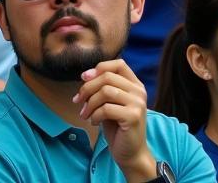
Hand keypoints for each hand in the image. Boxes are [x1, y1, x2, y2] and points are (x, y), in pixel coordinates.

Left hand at [74, 60, 156, 182]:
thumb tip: (85, 75)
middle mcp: (139, 91)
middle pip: (107, 77)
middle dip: (87, 88)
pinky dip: (95, 115)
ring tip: (85, 113)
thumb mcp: (109, 102)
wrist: (131, 153)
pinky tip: (94, 122)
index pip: (118, 64)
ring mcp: (138, 104)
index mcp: (135, 85)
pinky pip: (106, 108)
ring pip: (105, 91)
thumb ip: (103, 86)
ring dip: (89, 103)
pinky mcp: (133, 116)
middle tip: (78, 100)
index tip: (84, 78)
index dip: (99, 68)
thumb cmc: (117, 126)